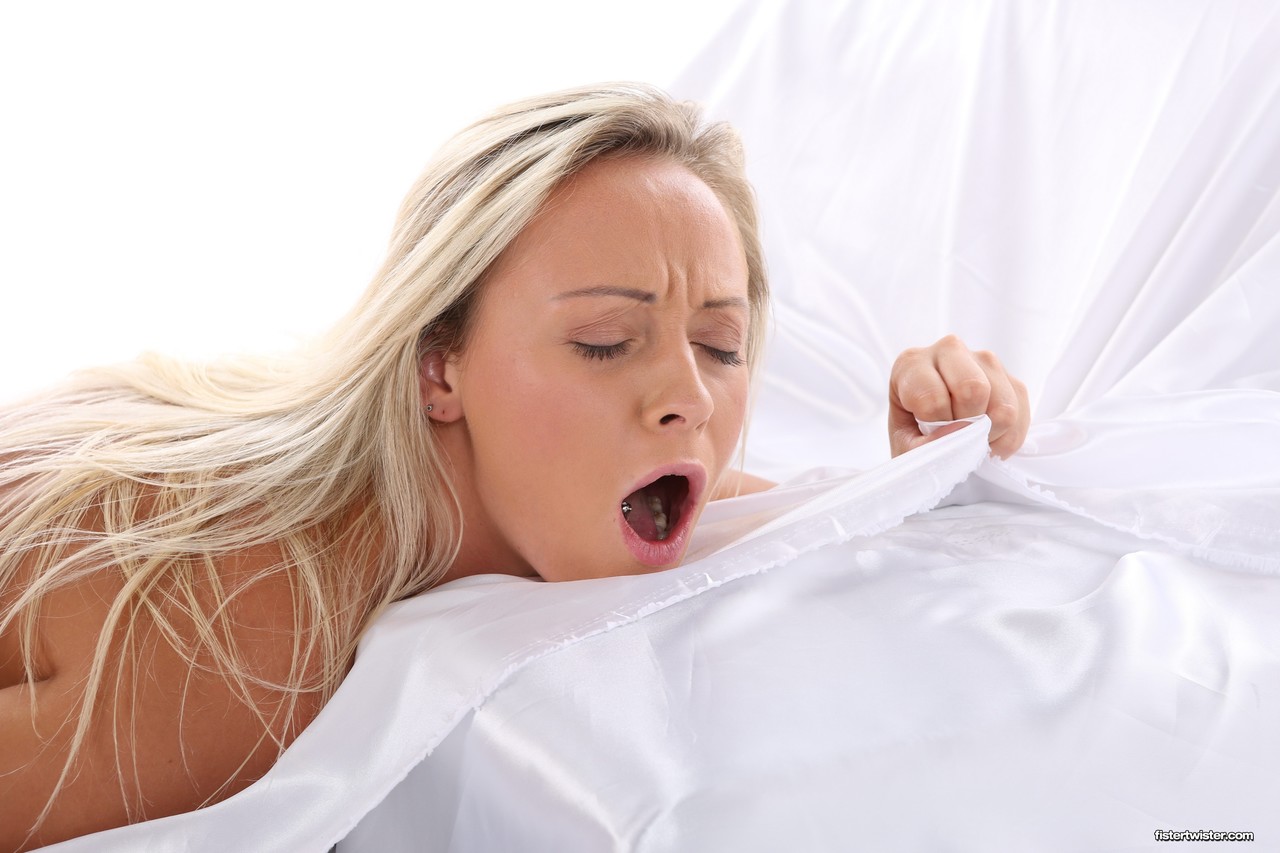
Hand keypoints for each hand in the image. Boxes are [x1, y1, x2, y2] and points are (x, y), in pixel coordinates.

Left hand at [888, 335, 1029, 457]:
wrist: (929, 429)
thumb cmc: (912, 432)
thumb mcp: (903, 445)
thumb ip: (924, 447)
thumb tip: (959, 434)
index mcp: (911, 363)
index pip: (933, 398)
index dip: (935, 427)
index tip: (930, 433)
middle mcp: (949, 351)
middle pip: (973, 389)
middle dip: (967, 426)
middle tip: (955, 436)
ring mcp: (986, 361)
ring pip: (1003, 407)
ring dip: (989, 435)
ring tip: (970, 438)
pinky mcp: (1012, 380)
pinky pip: (1021, 417)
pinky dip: (1006, 440)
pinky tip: (987, 438)